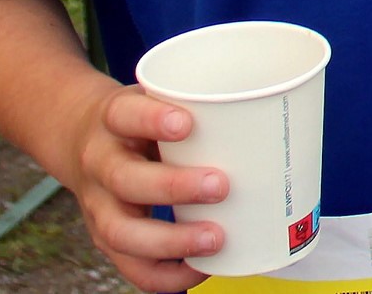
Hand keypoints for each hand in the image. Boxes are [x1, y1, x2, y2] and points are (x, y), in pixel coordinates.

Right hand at [60, 84, 223, 290]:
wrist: (83, 137)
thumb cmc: (143, 118)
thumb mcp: (159, 96)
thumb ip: (203, 103)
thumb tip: (288, 105)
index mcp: (114, 119)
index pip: (124, 114)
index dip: (151, 120)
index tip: (187, 123)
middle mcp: (100, 162)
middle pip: (124, 179)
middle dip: (173, 187)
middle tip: (221, 185)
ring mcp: (98, 204)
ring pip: (120, 231)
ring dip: (171, 240)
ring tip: (215, 239)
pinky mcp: (106, 236)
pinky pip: (129, 266)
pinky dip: (164, 275)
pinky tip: (200, 270)